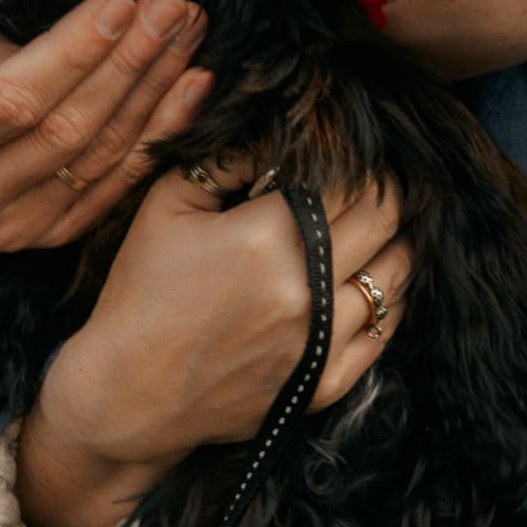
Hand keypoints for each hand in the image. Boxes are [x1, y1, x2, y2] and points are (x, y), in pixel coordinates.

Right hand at [0, 0, 210, 364]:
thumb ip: (1, 49)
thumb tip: (88, 33)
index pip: (11, 99)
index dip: (71, 54)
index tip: (121, 3)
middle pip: (66, 129)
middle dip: (128, 62)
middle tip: (172, 7)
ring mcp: (12, 228)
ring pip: (102, 155)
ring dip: (156, 89)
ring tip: (189, 31)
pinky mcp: (54, 237)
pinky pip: (120, 181)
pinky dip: (162, 131)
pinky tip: (194, 86)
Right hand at [17, 161, 410, 526]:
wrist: (129, 395)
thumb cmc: (142, 295)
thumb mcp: (166, 206)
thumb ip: (224, 158)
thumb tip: (274, 132)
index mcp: (265, 237)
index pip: (350, 181)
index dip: (362, 160)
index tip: (357, 154)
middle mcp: (303, 289)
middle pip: (385, 219)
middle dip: (388, 192)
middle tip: (378, 182)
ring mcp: (320, 341)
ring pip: (397, 273)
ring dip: (396, 242)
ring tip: (380, 229)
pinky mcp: (324, 383)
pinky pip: (385, 330)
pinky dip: (389, 299)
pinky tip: (373, 281)